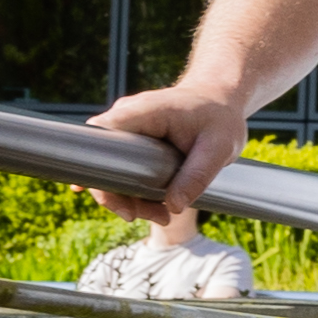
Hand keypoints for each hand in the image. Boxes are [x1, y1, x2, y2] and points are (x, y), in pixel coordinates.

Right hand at [87, 81, 253, 228]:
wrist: (221, 101)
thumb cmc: (221, 118)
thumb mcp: (219, 147)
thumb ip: (197, 176)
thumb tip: (174, 207)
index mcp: (144, 111)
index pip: (102, 135)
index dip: (95, 166)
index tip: (112, 198)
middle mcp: (127, 117)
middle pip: (102, 159)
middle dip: (119, 193)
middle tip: (150, 216)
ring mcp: (127, 129)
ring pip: (112, 168)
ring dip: (130, 196)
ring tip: (163, 216)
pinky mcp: (132, 141)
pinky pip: (123, 168)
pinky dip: (135, 189)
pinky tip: (154, 206)